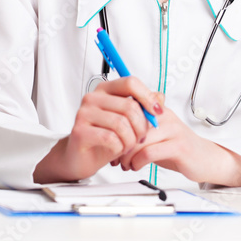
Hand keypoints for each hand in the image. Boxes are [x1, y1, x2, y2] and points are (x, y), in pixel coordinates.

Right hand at [34, 77, 162, 182]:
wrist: (81, 158)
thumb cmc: (104, 138)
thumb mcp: (127, 121)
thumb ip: (142, 107)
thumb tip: (160, 97)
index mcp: (105, 90)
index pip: (130, 82)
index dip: (147, 97)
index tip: (157, 112)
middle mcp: (92, 98)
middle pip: (129, 106)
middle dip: (141, 126)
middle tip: (141, 138)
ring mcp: (84, 113)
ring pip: (121, 124)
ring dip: (131, 140)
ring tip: (128, 146)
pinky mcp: (79, 131)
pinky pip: (111, 139)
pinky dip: (120, 147)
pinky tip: (117, 150)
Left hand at [115, 97, 240, 186]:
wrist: (206, 159)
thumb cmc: (177, 146)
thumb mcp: (156, 133)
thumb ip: (137, 127)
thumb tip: (111, 129)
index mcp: (157, 108)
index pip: (129, 109)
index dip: (116, 126)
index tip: (110, 140)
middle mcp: (165, 115)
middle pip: (131, 126)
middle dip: (118, 144)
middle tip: (114, 157)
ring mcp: (172, 130)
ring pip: (138, 141)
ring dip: (126, 156)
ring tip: (123, 164)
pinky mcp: (178, 146)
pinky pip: (149, 153)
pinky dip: (137, 162)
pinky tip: (135, 167)